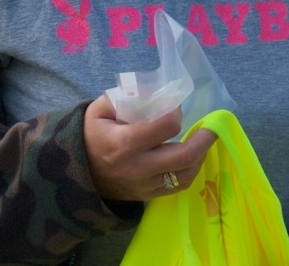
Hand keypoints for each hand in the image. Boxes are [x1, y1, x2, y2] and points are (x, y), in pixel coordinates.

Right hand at [82, 94, 216, 201]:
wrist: (75, 173)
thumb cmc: (91, 135)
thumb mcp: (101, 108)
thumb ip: (127, 96)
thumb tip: (157, 91)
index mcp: (124, 143)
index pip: (165, 127)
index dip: (176, 113)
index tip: (175, 107)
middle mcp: (137, 168)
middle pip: (183, 156)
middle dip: (205, 139)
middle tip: (213, 126)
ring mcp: (143, 186)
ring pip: (185, 175)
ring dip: (201, 156)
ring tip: (204, 140)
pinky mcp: (147, 196)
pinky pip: (178, 187)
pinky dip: (190, 170)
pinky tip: (193, 156)